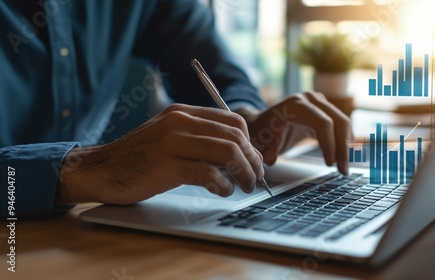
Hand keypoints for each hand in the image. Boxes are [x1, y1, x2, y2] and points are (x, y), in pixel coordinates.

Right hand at [56, 104, 263, 205]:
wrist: (99, 169)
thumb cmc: (138, 158)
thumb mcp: (169, 138)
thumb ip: (199, 140)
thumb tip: (239, 155)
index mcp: (183, 112)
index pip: (232, 120)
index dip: (249, 142)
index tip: (253, 160)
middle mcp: (180, 121)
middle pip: (234, 136)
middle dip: (251, 160)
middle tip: (254, 178)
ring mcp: (172, 142)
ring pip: (226, 152)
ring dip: (243, 172)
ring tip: (244, 186)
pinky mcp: (166, 165)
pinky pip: (208, 173)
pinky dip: (222, 184)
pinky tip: (223, 190)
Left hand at [240, 91, 352, 173]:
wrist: (263, 121)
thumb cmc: (263, 130)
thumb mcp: (263, 139)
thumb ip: (268, 148)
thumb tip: (271, 159)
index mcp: (296, 105)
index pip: (323, 122)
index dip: (330, 144)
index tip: (330, 163)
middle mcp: (311, 100)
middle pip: (338, 121)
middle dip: (344, 147)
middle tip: (343, 169)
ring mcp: (319, 103)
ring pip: (343, 123)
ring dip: (347, 146)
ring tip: (343, 167)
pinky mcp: (324, 111)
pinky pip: (340, 126)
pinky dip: (343, 141)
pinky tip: (343, 157)